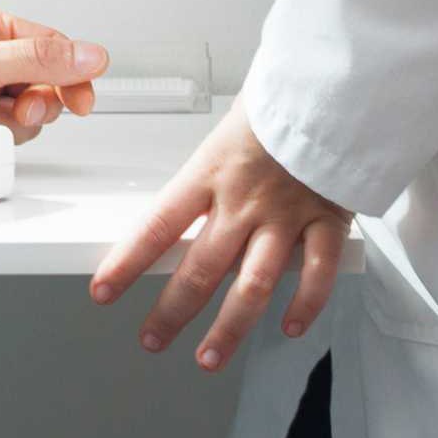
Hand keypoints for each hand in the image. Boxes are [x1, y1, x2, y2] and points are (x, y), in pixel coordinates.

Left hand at [93, 103, 349, 371]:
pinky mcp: (328, 220)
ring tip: (208, 357)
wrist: (334, 80)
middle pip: (200, 268)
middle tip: (152, 338)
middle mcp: (244, 200)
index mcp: (211, 171)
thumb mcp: (229, 127)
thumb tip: (188, 208)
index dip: (127, 262)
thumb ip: (212, 173)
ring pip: (252, 285)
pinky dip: (304, 306)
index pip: (158, 224)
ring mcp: (287, 214)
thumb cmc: (280, 96)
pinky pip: (316, 273)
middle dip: (171, 311)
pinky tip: (287, 328)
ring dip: (228, 327)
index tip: (104, 291)